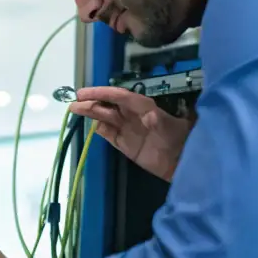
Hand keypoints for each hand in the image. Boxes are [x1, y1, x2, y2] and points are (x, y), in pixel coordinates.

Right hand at [68, 85, 192, 181]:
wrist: (182, 164)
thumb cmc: (179, 140)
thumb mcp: (171, 129)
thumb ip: (160, 122)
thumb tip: (149, 116)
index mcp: (143, 107)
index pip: (119, 96)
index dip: (102, 93)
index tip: (84, 93)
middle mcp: (133, 115)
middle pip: (109, 105)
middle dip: (92, 102)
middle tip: (74, 101)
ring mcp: (128, 130)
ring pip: (105, 118)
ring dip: (91, 113)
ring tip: (74, 109)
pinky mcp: (125, 145)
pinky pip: (109, 134)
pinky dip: (99, 129)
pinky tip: (91, 125)